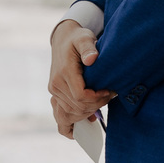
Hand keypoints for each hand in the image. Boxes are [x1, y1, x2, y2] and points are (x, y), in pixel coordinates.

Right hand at [48, 20, 115, 138]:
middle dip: (96, 106)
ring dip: (88, 112)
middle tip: (109, 97)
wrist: (63, 39)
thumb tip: (91, 59)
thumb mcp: (85, 38)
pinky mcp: (54, 93)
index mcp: (64, 71)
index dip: (97, 99)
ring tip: (101, 103)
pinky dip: (71, 121)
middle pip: (77, 107)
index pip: (81, 97)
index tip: (109, 92)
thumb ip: (88, 47)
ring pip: (70, 112)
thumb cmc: (77, 38)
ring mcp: (54, 89)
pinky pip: (61, 113)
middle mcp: (56, 83)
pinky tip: (82, 125)